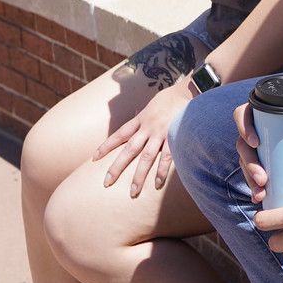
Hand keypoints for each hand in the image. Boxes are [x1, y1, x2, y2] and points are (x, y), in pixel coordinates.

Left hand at [94, 79, 194, 196]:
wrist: (188, 91)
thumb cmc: (170, 99)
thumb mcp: (151, 105)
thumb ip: (143, 117)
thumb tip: (135, 120)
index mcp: (140, 120)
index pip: (119, 134)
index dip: (106, 146)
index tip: (94, 158)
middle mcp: (147, 128)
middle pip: (129, 150)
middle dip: (117, 167)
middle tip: (106, 182)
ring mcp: (161, 134)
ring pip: (146, 157)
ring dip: (139, 175)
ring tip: (133, 191)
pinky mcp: (175, 138)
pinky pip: (167, 157)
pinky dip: (162, 171)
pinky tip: (157, 184)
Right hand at [235, 100, 282, 202]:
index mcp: (262, 111)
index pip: (242, 115)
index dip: (244, 128)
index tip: (256, 143)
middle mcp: (254, 127)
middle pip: (243, 145)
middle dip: (250, 164)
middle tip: (262, 179)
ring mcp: (256, 145)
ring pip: (245, 161)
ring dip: (250, 179)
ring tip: (261, 193)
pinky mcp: (261, 158)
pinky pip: (251, 172)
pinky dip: (254, 185)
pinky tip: (258, 197)